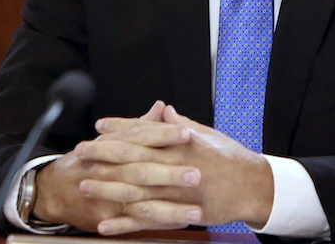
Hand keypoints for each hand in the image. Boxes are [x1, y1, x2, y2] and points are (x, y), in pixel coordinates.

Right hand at [33, 101, 202, 233]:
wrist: (54, 188)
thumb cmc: (89, 159)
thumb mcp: (111, 139)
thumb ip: (140, 125)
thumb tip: (163, 108)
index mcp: (114, 146)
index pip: (141, 137)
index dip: (163, 134)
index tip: (187, 134)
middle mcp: (109, 170)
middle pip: (143, 171)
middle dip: (171, 174)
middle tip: (196, 174)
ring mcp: (107, 197)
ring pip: (142, 203)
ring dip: (170, 208)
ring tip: (195, 210)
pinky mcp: (106, 218)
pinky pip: (135, 223)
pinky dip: (157, 224)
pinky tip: (178, 223)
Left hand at [86, 104, 273, 233]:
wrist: (253, 185)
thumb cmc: (230, 157)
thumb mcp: (207, 133)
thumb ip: (181, 124)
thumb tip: (164, 109)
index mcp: (181, 142)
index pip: (144, 132)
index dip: (120, 129)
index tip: (100, 127)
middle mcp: (175, 164)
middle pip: (132, 159)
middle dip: (104, 155)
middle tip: (81, 153)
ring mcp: (176, 190)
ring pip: (135, 190)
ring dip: (107, 188)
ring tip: (85, 186)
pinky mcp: (180, 213)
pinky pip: (147, 220)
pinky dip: (124, 224)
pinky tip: (106, 225)